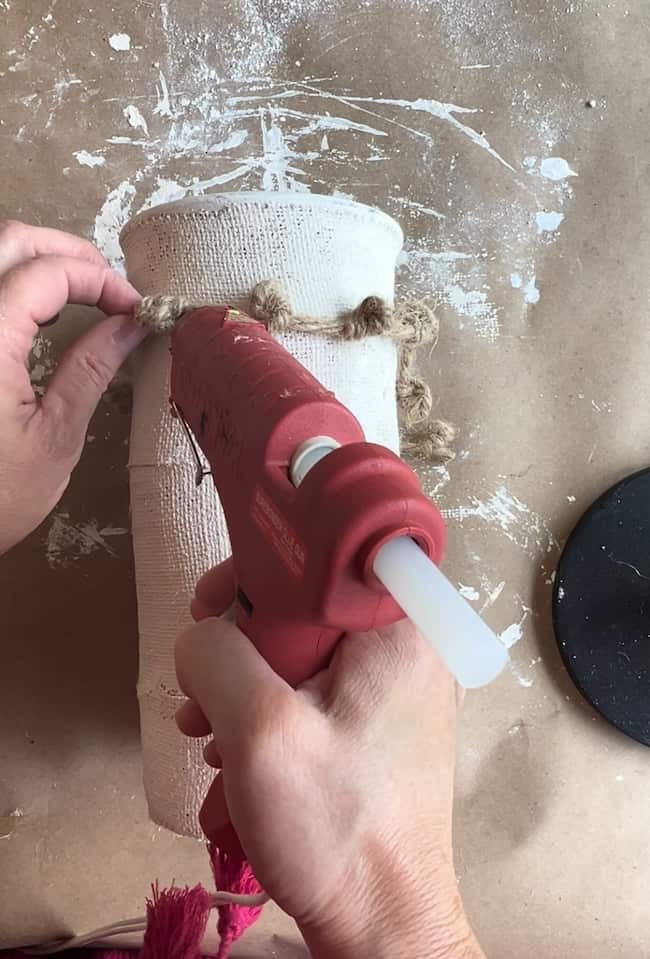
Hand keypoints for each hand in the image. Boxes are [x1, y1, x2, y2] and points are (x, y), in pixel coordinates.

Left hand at [0, 221, 145, 553]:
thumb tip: (131, 323)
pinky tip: (37, 310)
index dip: (100, 280)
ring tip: (82, 291)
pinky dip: (11, 284)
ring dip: (37, 260)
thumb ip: (92, 368)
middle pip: (10, 240)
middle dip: (69, 252)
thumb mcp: (55, 436)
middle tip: (111, 287)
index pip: (48, 272)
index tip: (135, 310)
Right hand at [176, 562, 484, 958]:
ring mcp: (398, 691)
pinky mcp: (381, 727)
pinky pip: (317, 696)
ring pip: (306, 655)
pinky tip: (237, 759)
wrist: (384, 926)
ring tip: (209, 734)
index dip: (264, 564)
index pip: (330, 550)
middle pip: (309, 605)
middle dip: (242, 643)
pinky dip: (272, 717)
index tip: (215, 598)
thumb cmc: (335, 827)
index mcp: (402, 627)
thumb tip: (202, 634)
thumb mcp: (260, 730)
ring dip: (247, 688)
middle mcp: (411, 648)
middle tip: (199, 681)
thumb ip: (217, 655)